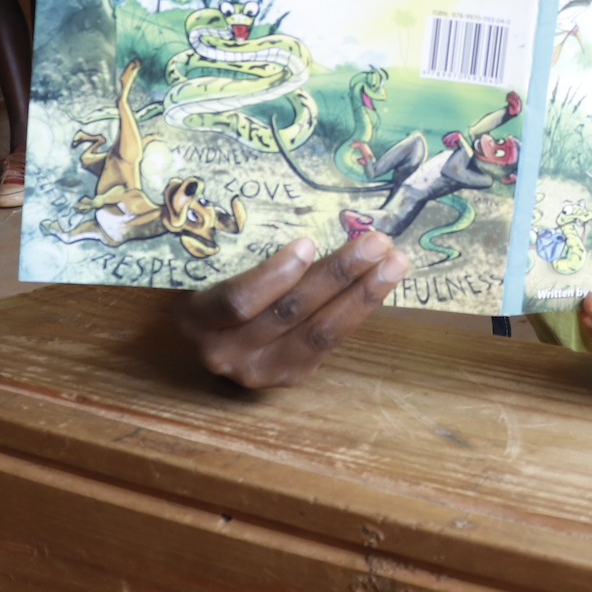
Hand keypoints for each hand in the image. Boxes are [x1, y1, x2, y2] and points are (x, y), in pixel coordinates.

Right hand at [174, 233, 407, 387]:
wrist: (206, 335)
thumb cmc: (209, 283)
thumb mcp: (211, 266)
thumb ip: (242, 251)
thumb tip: (308, 214)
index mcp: (197, 317)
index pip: (238, 300)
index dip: (275, 274)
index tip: (308, 242)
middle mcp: (224, 352)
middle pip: (289, 313)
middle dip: (339, 274)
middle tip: (376, 241)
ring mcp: (258, 371)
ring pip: (317, 333)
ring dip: (362, 295)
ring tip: (394, 263)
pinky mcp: (288, 377)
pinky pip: (328, 344)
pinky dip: (356, 312)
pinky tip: (380, 285)